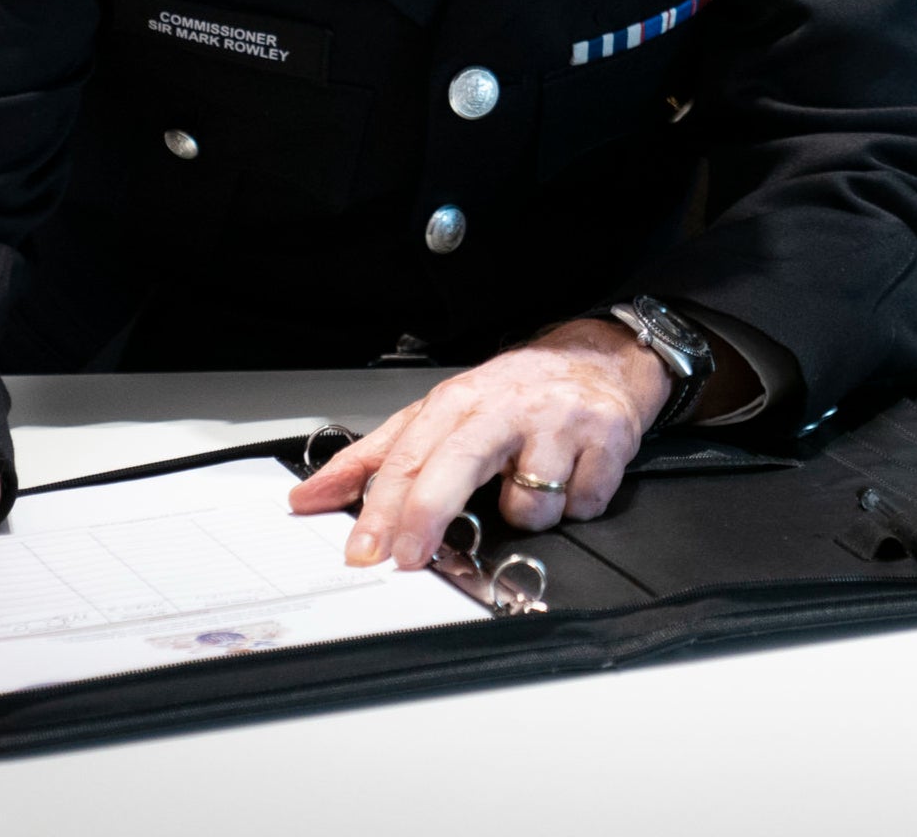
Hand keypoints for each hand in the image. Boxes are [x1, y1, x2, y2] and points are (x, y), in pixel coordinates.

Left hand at [288, 320, 669, 564]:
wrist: (601, 358)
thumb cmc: (513, 394)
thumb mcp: (440, 413)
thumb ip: (375, 457)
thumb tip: (308, 497)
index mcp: (459, 402)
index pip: (409, 455)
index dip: (382, 506)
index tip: (362, 549)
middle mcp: (506, 407)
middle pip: (458, 464)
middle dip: (427, 515)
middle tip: (409, 558)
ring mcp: (559, 422)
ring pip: (528, 503)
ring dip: (528, 513)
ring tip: (532, 483)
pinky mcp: (608, 439)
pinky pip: (581, 505)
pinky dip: (576, 504)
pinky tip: (572, 476)